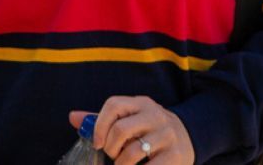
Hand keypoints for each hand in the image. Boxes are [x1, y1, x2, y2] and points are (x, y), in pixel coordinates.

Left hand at [69, 96, 194, 164]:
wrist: (190, 136)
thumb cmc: (149, 129)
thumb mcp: (130, 118)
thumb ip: (102, 120)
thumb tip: (72, 117)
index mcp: (141, 103)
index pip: (114, 105)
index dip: (99, 125)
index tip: (97, 144)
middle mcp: (155, 115)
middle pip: (121, 129)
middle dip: (111, 148)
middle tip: (113, 156)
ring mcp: (167, 135)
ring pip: (133, 152)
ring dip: (122, 164)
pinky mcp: (175, 155)